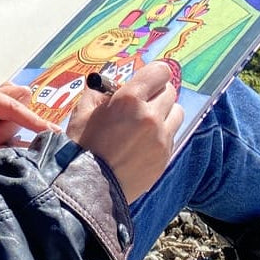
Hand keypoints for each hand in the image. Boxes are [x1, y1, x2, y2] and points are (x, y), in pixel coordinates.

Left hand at [0, 82, 54, 173]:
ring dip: (6, 126)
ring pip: (15, 104)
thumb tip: (28, 151)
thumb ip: (0, 151)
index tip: (53, 133)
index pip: (14, 107)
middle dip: (12, 123)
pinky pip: (9, 108)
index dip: (34, 121)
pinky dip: (5, 123)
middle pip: (19, 100)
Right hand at [66, 61, 182, 202]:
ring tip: (146, 123)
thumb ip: (99, 92)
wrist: (89, 188)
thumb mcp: (83, 112)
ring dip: (164, 113)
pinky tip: (143, 144)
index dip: (152, 75)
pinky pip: (171, 136)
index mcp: (130, 99)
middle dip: (156, 93)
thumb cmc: (82, 147)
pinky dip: (161, 135)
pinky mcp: (165, 157)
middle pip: (169, 91)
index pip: (160, 71)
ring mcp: (161, 138)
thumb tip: (108, 82)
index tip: (144, 81)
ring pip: (176, 112)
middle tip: (141, 103)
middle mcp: (150, 116)